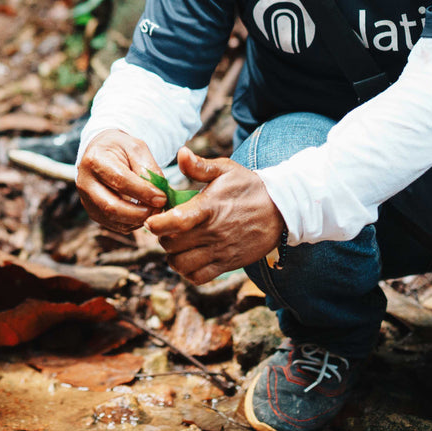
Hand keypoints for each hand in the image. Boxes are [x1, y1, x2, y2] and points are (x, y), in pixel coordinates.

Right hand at [76, 129, 167, 235]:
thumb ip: (148, 169)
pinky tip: (143, 213)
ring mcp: (86, 200)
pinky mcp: (93, 213)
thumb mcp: (136, 148)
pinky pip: (114, 225)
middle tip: (159, 209)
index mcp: (95, 160)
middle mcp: (85, 183)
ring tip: (154, 210)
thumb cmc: (120, 148)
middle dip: (140, 213)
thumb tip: (159, 195)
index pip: (120, 180)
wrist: (101, 152)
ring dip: (138, 220)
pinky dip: (133, 223)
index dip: (143, 192)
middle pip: (112, 206)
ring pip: (113, 219)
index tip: (162, 197)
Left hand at [146, 146, 283, 284]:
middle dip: (162, 237)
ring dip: (172, 256)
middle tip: (166, 228)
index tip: (151, 220)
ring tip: (176, 244)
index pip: (177, 221)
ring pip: (181, 264)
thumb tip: (180, 153)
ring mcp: (220, 251)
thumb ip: (200, 166)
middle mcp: (213, 233)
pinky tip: (188, 257)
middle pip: (172, 244)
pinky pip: (198, 277)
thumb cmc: (248, 187)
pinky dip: (187, 271)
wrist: (280, 210)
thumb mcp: (226, 169)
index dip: (157, 224)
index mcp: (209, 208)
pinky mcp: (227, 264)